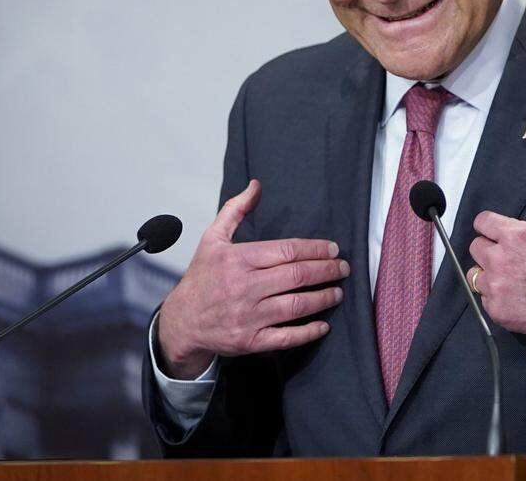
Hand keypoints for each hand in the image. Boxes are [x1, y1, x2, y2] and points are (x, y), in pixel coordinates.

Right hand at [157, 179, 349, 378]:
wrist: (181, 321)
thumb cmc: (202, 278)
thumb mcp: (212, 239)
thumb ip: (236, 210)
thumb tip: (256, 186)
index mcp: (238, 259)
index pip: (287, 250)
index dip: (315, 249)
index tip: (333, 249)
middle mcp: (245, 287)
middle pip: (297, 276)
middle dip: (327, 270)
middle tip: (344, 268)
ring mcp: (248, 316)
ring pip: (296, 306)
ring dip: (324, 297)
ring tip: (338, 291)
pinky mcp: (250, 341)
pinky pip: (286, 338)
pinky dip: (309, 332)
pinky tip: (324, 324)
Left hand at [467, 157, 525, 351]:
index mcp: (514, 236)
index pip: (482, 222)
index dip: (493, 227)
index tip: (503, 235)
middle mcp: (499, 260)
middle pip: (476, 247)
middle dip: (491, 250)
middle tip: (513, 258)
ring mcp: (497, 287)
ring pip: (476, 274)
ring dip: (489, 274)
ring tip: (512, 278)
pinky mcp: (498, 310)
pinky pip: (484, 300)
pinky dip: (496, 299)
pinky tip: (516, 297)